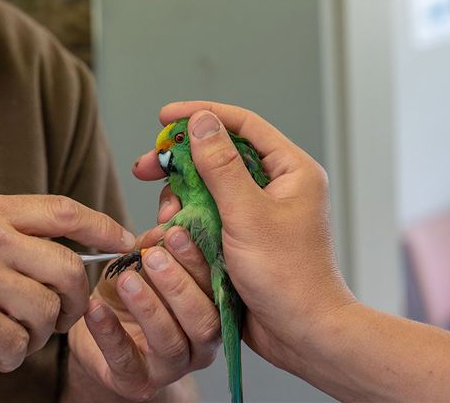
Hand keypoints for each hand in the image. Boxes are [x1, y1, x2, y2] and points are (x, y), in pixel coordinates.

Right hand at [0, 194, 135, 374]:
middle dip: (77, 300)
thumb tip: (65, 242)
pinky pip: (18, 342)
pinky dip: (13, 356)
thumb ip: (4, 228)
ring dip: (39, 334)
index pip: (64, 211)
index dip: (103, 227)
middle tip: (66, 317)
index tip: (126, 243)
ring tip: (15, 337)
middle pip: (67, 268)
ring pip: (46, 310)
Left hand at [65, 225, 219, 401]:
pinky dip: (109, 332)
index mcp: (212, 308)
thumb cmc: (132, 298)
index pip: (216, 285)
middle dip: (179, 285)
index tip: (176, 233)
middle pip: (204, 318)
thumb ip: (159, 239)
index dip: (198, 259)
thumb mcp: (145, 263)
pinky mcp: (139, 382)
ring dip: (149, 307)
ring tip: (127, 280)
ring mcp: (172, 367)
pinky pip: (126, 359)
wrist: (101, 343)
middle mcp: (202, 342)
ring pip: (171, 341)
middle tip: (154, 257)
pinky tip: (95, 307)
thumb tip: (171, 207)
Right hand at [132, 102, 354, 374]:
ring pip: (209, 189)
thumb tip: (202, 122)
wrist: (304, 334)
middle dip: (180, 163)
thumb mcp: (247, 214)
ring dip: (180, 199)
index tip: (163, 118)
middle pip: (220, 156)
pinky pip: (210, 218)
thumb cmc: (287, 276)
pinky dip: (188, 222)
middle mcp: (278, 186)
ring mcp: (261, 213)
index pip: (242, 125)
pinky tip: (170, 234)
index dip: (201, 116)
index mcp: (291, 170)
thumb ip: (221, 165)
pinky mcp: (246, 238)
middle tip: (145, 169)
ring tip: (165, 219)